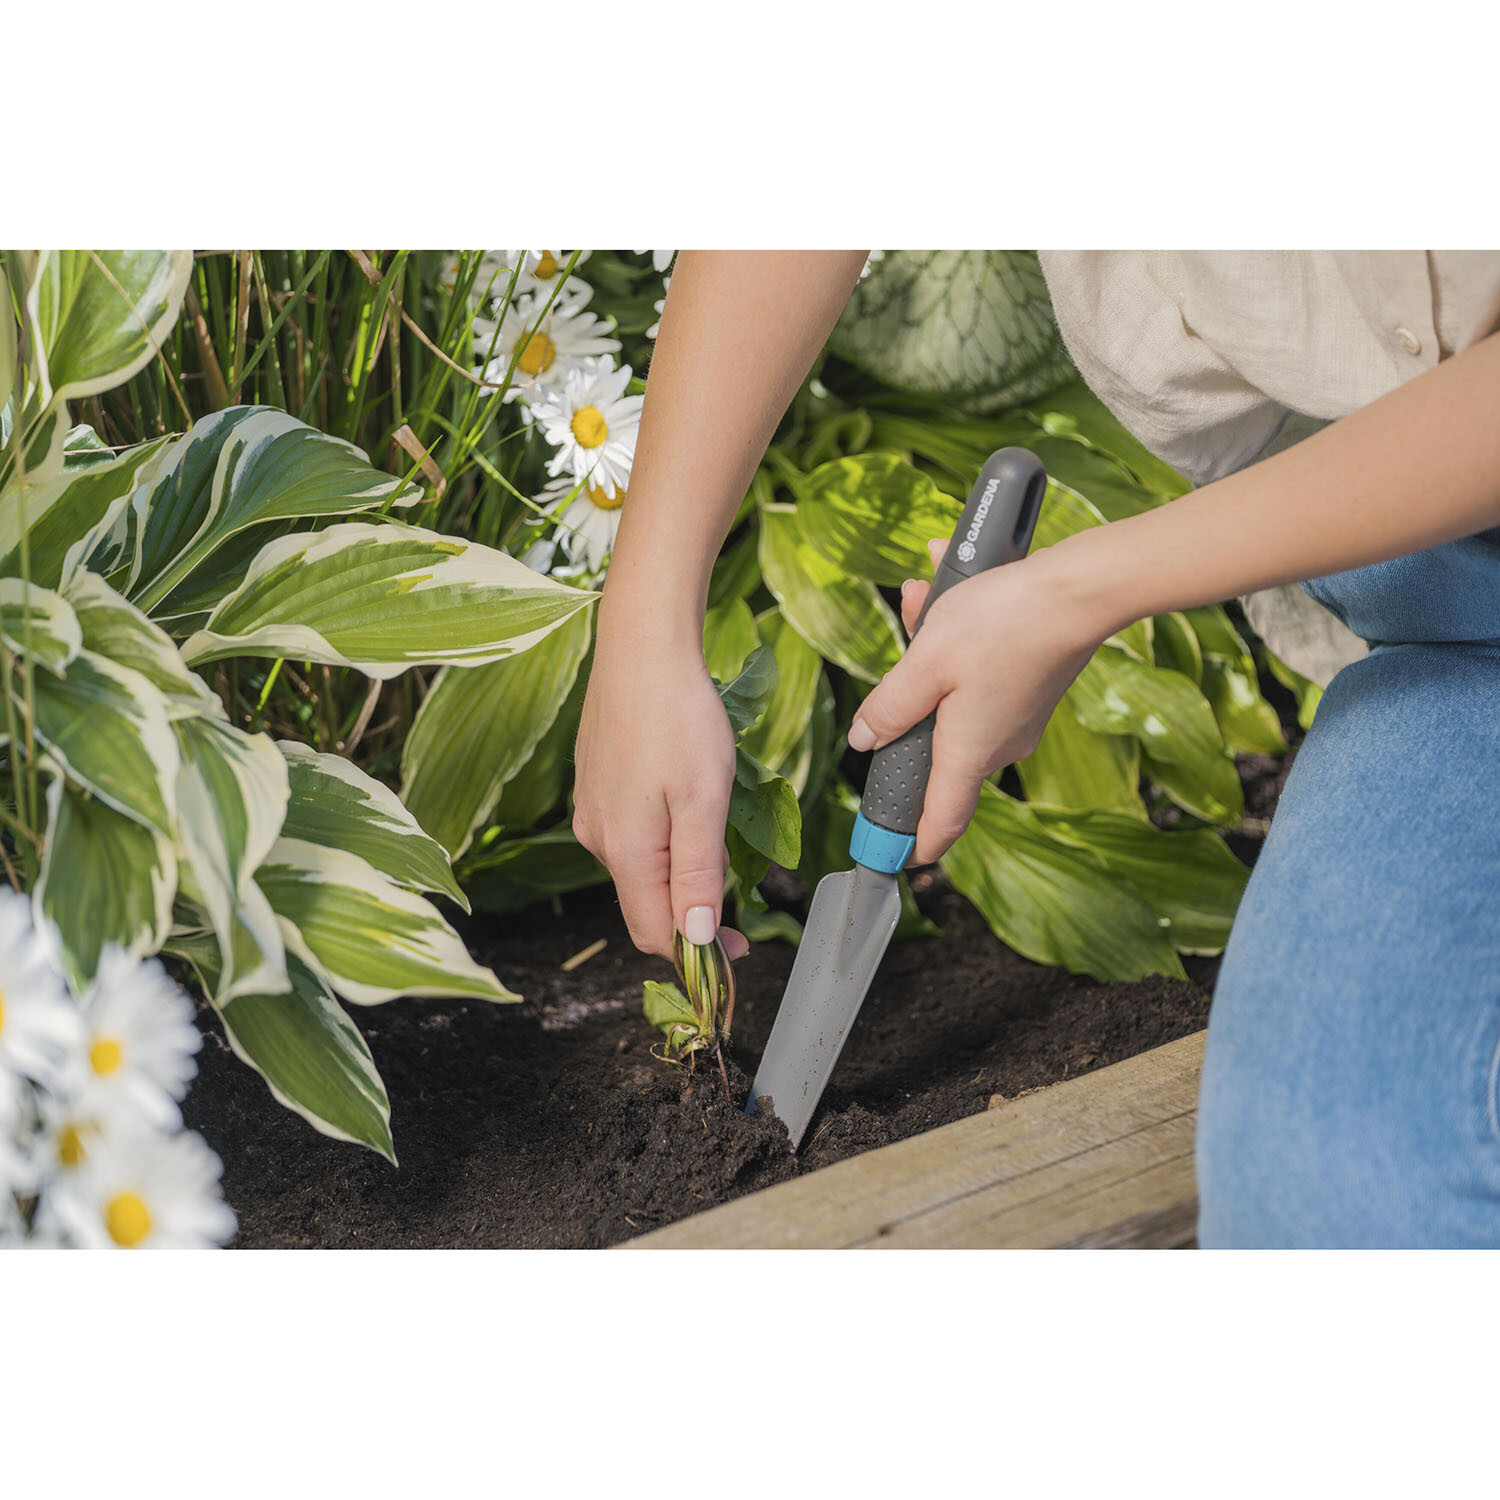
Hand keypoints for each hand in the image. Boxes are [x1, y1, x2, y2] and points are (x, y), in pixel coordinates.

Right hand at [572, 618, 747, 960]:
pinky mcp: (596, 786)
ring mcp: (592, 811)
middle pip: (646, 903)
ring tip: (717, 835)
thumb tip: (696, 939)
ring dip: (680, 871)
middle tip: (741, 898)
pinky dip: (663, 840)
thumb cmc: (678, 717)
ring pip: (641, 868)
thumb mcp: (703, 801)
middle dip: (692, 912)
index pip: (654, 933)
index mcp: (625, 851)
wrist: (642, 647)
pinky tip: (687, 804)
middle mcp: (598, 839)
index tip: (741, 949)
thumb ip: (698, 874)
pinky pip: (632, 835)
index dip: (697, 953)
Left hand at [848, 538, 1109, 865]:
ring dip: (930, 651)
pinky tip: (951, 592)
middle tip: (904, 629)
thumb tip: (865, 740)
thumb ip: (889, 707)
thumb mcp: (925, 663)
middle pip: (934, 738)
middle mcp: (999, 746)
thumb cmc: (1000, 625)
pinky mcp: (1031, 689)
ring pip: (953, 696)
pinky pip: (979, 676)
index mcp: (970, 754)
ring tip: (922, 595)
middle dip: (907, 691)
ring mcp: (1019, 718)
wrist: (1079, 590)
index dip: (917, 843)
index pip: (942, 820)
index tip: (896, 856)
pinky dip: (959, 641)